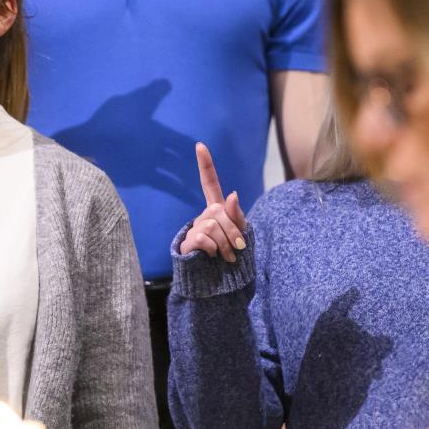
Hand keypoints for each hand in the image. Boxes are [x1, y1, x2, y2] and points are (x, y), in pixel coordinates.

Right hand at [178, 142, 247, 263]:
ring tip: (227, 256)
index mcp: (217, 210)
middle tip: (239, 248)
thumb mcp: (241, 234)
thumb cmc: (232, 256)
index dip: (205, 165)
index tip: (200, 145)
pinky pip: (203, 237)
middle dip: (232, 230)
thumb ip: (237, 215)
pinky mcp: (187, 243)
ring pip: (212, 225)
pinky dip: (213, 248)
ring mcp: (194, 229)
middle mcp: (203, 216)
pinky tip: (211, 256)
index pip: (209, 183)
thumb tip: (233, 194)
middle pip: (218, 211)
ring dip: (225, 243)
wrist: (220, 283)